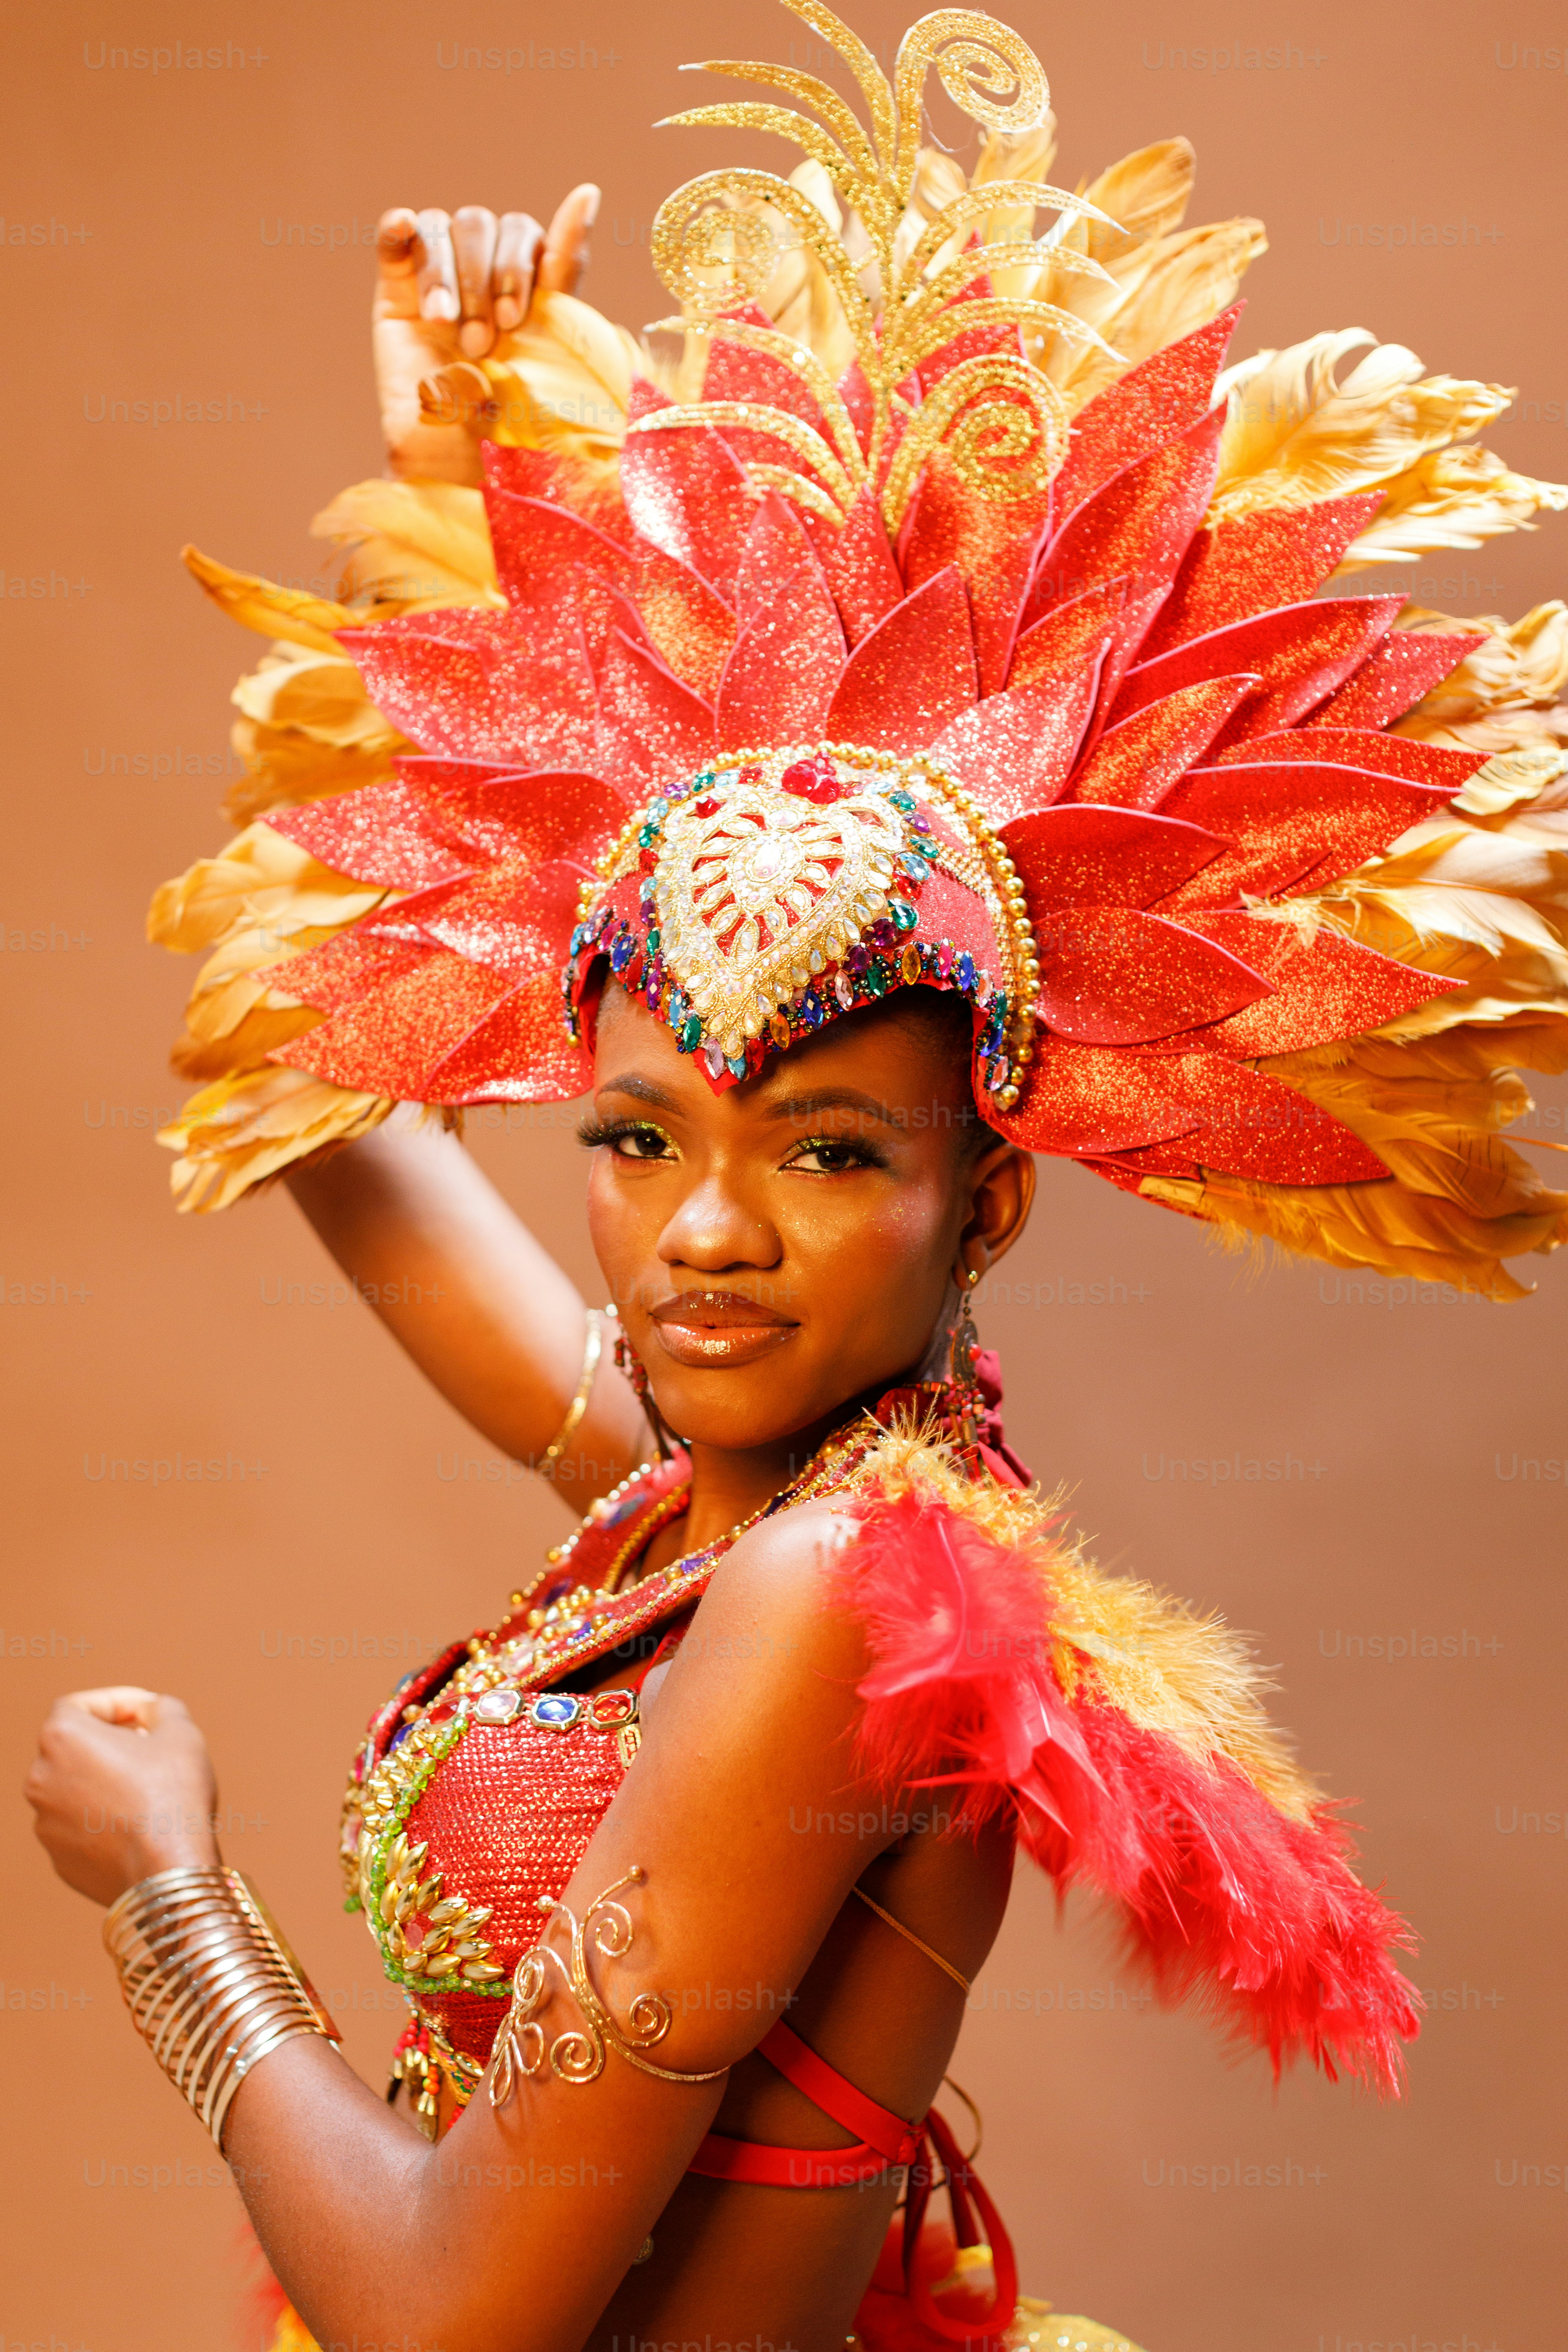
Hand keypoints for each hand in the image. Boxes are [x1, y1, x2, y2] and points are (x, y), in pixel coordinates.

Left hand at [24, 1688, 220, 1906]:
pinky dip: (104, 1819)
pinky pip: (81, 1827)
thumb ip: (159, 1708)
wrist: (168, 1872)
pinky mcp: (59, 1859)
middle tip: (153, 1750)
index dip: (117, 1703)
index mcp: (61, 1738)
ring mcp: (45, 1824)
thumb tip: (149, 1714)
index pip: (80, 1705)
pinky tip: (140, 1824)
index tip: (148, 1714)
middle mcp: (41, 1779)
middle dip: (112, 1743)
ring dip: (107, 1782)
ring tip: (150, 1790)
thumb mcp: (181, 1730)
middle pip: (75, 1748)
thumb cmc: (173, 1794)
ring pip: (76, 1789)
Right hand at [373, 183, 598, 483]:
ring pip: (444, 227)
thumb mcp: (550, 340)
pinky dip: (398, 230)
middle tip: (488, 339)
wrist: (454, 464)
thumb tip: (588, 188)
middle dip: (490, 278)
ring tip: (449, 331)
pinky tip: (402, 236)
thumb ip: (566, 266)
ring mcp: (439, 281)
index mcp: (529, 290)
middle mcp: (484, 278)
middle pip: (487, 224)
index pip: (532, 239)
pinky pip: (395, 237)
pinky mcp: (395, 292)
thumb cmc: (510, 419)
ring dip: (451, 275)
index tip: (519, 315)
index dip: (525, 263)